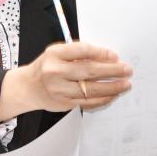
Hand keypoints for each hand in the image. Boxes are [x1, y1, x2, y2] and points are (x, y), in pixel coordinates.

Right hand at [18, 42, 132, 112]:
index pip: (82, 51)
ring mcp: (60, 90)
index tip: (115, 56)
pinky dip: (103, 100)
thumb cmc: (48, 67)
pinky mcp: (64, 104)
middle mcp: (55, 72)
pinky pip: (88, 103)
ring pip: (91, 90)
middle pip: (89, 71)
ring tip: (125, 85)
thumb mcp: (57, 53)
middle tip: (127, 70)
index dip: (101, 53)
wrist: (29, 87)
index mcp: (55, 54)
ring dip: (112, 88)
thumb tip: (108, 58)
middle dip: (112, 71)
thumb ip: (79, 54)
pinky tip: (112, 96)